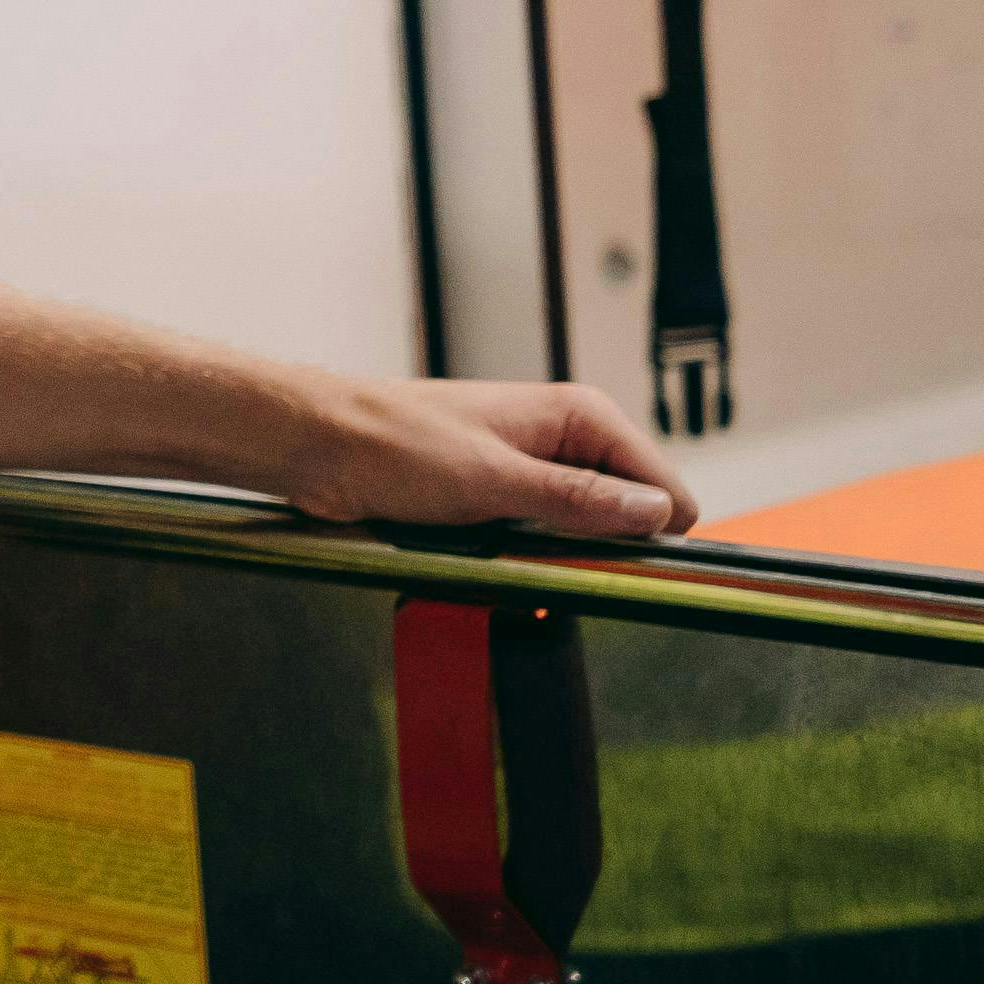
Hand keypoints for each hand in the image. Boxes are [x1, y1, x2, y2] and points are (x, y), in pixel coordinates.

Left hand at [278, 377, 696, 538]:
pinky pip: (542, 541)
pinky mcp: (503, 499)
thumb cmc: (393, 443)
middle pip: (629, 514)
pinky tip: (494, 558)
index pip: (663, 488)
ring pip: (585, 534)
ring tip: (509, 553)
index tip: (627, 567)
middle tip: (551, 561)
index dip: (652, 533)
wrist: (320, 445)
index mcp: (579, 416)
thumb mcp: (493, 479)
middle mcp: (565, 440)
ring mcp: (534, 471)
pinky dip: (527, 558)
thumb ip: (578, 499)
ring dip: (559, 557)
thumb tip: (654, 512)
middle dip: (601, 548)